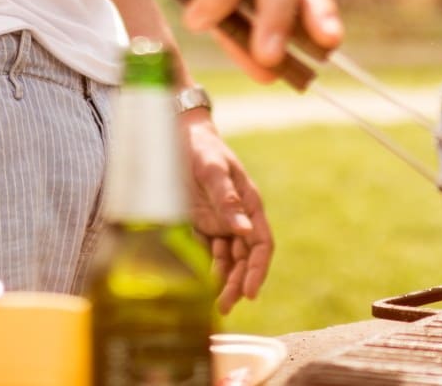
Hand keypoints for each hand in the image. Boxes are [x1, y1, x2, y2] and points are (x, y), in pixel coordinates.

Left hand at [181, 113, 271, 311]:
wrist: (179, 135)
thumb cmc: (202, 147)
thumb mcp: (213, 168)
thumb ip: (227, 199)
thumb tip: (243, 231)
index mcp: (250, 203)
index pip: (262, 243)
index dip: (258, 269)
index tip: (250, 292)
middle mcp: (238, 217)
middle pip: (245, 258)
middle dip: (238, 283)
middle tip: (226, 306)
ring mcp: (220, 221)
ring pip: (228, 259)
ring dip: (224, 280)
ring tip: (215, 303)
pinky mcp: (202, 224)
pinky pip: (207, 252)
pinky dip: (206, 269)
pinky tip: (200, 285)